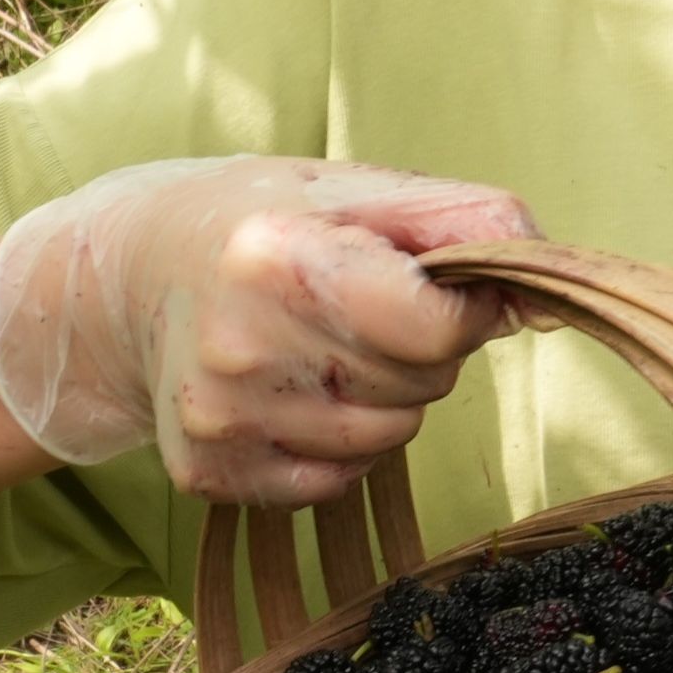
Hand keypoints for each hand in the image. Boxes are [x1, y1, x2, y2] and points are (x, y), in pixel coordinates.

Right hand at [0, 157, 536, 505]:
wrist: (128, 276)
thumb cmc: (264, 222)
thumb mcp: (361, 189)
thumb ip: (466, 222)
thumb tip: (543, 293)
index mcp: (279, 258)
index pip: (438, 328)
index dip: (463, 310)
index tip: (435, 284)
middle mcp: (240, 347)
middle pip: (418, 386)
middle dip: (418, 349)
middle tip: (360, 308)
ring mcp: (219, 420)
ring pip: (385, 441)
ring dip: (382, 399)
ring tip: (325, 346)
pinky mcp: (207, 474)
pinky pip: (334, 483)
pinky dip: (337, 446)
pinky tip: (295, 392)